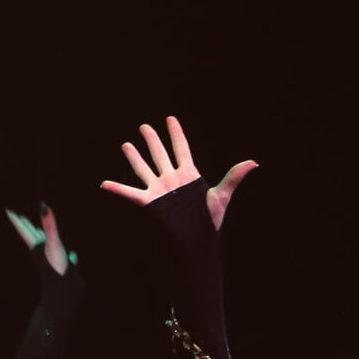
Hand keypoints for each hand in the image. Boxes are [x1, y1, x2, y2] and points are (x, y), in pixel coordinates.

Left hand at [5, 204, 73, 274]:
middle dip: (27, 226)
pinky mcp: (64, 267)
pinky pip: (66, 259)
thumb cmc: (55, 268)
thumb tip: (42, 205)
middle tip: (20, 217)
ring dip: (45, 238)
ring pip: (48, 246)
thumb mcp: (53, 242)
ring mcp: (53, 260)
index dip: (17, 220)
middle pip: (33, 236)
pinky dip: (69, 255)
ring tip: (41, 232)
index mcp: (36, 247)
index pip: (24, 230)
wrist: (64, 292)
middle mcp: (43, 252)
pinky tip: (73, 254)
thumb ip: (49, 224)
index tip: (8, 211)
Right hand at [100, 117, 255, 230]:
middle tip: (145, 127)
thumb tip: (254, 162)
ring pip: (144, 169)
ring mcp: (159, 190)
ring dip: (134, 157)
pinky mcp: (150, 203)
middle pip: (160, 154)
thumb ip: (234, 177)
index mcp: (189, 174)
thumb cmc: (211, 220)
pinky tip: (105, 184)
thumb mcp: (222, 195)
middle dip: (152, 140)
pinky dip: (118, 189)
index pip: (181, 149)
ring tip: (126, 144)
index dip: (176, 134)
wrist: (197, 240)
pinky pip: (130, 194)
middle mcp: (172, 180)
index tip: (170, 119)